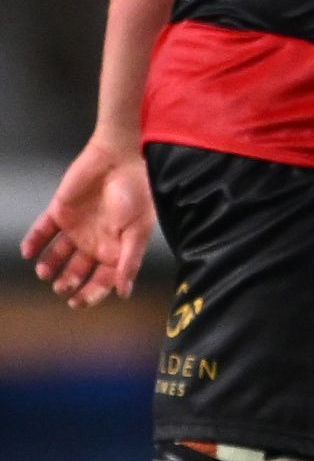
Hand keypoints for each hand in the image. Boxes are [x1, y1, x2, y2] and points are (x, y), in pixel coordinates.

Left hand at [20, 140, 153, 307]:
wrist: (118, 158)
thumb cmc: (135, 192)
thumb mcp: (138, 230)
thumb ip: (130, 261)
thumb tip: (124, 292)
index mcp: (116, 247)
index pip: (103, 278)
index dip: (91, 292)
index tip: (77, 302)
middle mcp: (95, 241)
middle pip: (78, 270)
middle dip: (68, 282)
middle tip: (61, 287)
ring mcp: (76, 227)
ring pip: (57, 255)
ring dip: (49, 266)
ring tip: (45, 272)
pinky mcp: (59, 213)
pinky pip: (42, 231)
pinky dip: (33, 242)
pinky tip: (29, 252)